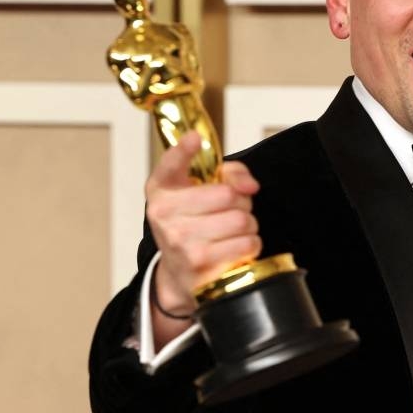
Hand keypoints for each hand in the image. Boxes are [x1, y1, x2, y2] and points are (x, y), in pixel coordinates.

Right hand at [145, 132, 260, 317]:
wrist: (179, 273)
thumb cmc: (193, 223)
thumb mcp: (201, 191)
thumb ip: (229, 173)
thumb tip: (250, 186)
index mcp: (161, 190)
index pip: (170, 165)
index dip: (184, 150)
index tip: (194, 139)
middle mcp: (164, 215)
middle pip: (228, 195)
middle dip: (241, 201)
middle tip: (232, 209)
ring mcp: (180, 242)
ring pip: (241, 220)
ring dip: (248, 224)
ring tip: (234, 229)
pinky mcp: (200, 265)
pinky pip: (247, 244)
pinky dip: (251, 243)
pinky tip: (236, 245)